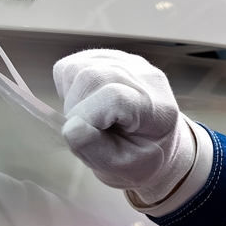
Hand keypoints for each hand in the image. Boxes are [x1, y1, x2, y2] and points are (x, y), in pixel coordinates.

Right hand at [53, 49, 195, 205]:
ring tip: (89, 118)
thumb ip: (97, 150)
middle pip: (91, 78)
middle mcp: (144, 76)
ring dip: (71, 100)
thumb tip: (71, 127)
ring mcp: (125, 61)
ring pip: (76, 70)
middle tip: (86, 132)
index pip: (114, 97)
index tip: (81, 136)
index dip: (87, 116)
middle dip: (76, 110)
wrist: (153, 142)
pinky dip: (69, 89)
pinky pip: (70, 67)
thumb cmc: (140, 156)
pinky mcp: (106, 56)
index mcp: (157, 108)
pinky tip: (86, 103)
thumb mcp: (123, 168)